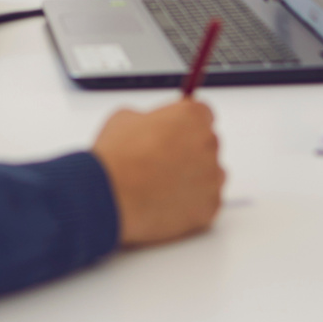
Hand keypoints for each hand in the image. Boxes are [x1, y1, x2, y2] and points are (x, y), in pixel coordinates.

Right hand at [91, 98, 223, 245]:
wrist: (110, 195)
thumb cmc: (115, 156)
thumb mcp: (125, 118)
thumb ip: (149, 119)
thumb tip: (152, 126)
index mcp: (191, 116)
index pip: (203, 114)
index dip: (186, 126)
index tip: (176, 134)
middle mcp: (208, 143)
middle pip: (207, 144)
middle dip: (190, 152)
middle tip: (163, 163)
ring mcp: (211, 176)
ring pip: (212, 175)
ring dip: (195, 178)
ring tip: (163, 187)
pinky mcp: (209, 207)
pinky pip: (208, 203)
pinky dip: (193, 205)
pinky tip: (168, 204)